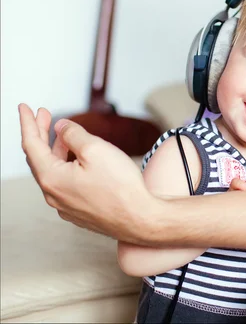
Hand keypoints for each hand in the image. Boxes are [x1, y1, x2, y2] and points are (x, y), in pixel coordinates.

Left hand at [18, 103, 156, 241]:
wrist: (140, 219)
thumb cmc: (121, 188)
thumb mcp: (96, 149)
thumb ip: (73, 134)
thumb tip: (61, 127)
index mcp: (52, 178)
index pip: (31, 145)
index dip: (28, 123)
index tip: (24, 107)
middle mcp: (53, 195)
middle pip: (40, 159)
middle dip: (41, 135)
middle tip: (44, 115)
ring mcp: (66, 206)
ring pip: (54, 173)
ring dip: (55, 151)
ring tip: (62, 136)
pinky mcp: (80, 212)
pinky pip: (66, 185)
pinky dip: (66, 167)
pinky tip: (77, 161)